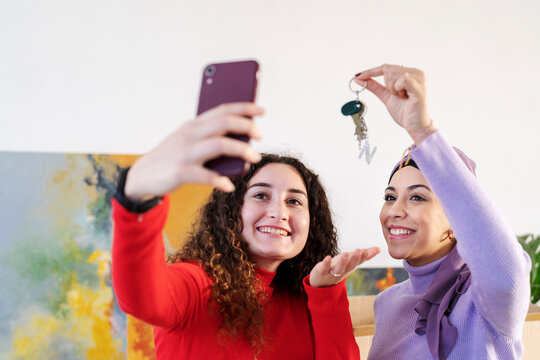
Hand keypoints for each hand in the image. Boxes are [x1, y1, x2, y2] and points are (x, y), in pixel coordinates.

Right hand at [124, 103, 263, 200]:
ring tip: (254, 158)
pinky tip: (229, 185)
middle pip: (224, 123)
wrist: (143, 175)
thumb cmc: (173, 157)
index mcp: (194, 125)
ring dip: (241, 150)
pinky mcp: (180, 172)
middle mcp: (190, 134)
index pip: (222, 109)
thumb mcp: (189, 141)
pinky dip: (220, 180)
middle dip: (247, 126)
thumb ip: (210, 137)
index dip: (244, 108)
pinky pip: (205, 175)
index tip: (262, 110)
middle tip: (262, 135)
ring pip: (219, 145)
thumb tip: (242, 140)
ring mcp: (185, 153)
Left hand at [309, 247, 380, 287]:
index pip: (359, 262)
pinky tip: (328, 257)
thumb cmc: (339, 267)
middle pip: (350, 266)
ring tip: (345, 254)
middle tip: (359, 250)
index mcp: (351, 267)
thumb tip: (380, 248)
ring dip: (342, 262)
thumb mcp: (352, 261)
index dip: (363, 257)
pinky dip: (326, 263)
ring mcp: (333, 272)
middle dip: (355, 258)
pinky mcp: (322, 271)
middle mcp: (343, 270)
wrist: (322, 283)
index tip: (366, 250)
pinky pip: (324, 268)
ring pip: (339, 268)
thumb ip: (366, 255)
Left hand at [355, 64, 435, 144]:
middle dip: (386, 85)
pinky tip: (405, 97)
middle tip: (396, 95)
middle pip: (388, 69)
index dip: (371, 71)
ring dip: (393, 88)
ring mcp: (419, 79)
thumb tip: (359, 79)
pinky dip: (398, 89)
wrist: (415, 126)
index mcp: (408, 73)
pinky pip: (403, 80)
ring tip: (402, 97)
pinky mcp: (420, 87)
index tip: (358, 76)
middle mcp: (415, 72)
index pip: (386, 67)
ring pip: (393, 74)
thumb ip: (374, 86)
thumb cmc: (404, 111)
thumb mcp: (386, 96)